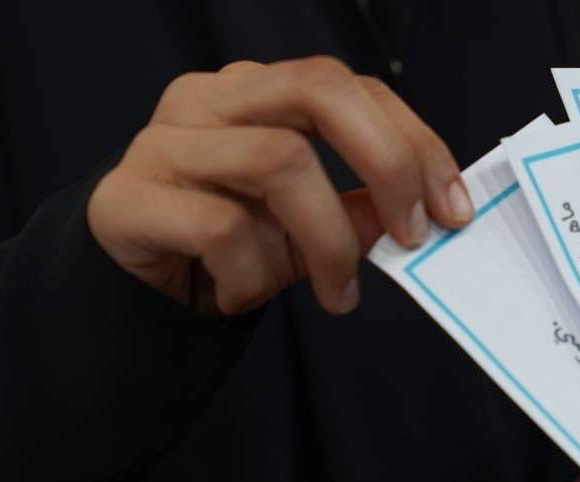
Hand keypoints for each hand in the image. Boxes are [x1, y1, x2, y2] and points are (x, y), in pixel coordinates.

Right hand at [88, 56, 473, 315]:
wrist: (133, 290)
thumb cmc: (227, 248)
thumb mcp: (308, 228)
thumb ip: (359, 209)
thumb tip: (422, 210)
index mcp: (257, 92)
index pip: (351, 86)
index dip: (415, 142)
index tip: (453, 209)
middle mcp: (209, 99)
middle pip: (318, 88)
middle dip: (388, 162)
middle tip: (413, 235)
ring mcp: (162, 143)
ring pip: (278, 161)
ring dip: (327, 241)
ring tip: (335, 293)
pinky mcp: (126, 198)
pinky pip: (221, 228)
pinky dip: (253, 276)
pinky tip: (245, 297)